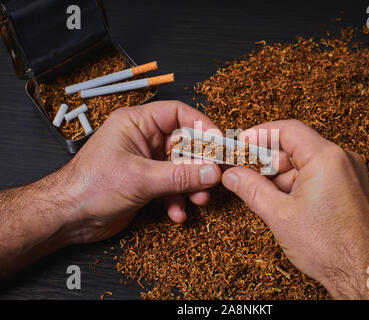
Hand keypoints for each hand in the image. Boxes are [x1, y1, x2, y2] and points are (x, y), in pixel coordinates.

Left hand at [56, 100, 221, 243]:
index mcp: (136, 123)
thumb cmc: (89, 187)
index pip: (178, 114)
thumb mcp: (141, 179)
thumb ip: (180, 176)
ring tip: (199, 199)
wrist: (69, 217)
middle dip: (199, 164)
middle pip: (183, 144)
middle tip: (214, 177)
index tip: (220, 143)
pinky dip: (176, 200)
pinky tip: (176, 212)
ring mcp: (145, 162)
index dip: (202, 126)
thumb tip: (212, 172)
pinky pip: (170, 186)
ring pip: (180, 168)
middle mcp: (142, 139)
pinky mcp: (145, 182)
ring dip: (191, 185)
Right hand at [221, 120, 368, 298]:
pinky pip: (319, 175)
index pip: (287, 130)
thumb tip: (232, 175)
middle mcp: (343, 160)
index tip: (241, 144)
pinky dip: (298, 185)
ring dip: (282, 176)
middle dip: (268, 161)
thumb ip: (251, 189)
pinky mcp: (352, 189)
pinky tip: (285, 204)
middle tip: (246, 175)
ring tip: (267, 198)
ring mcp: (350, 174)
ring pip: (306, 163)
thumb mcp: (279, 215)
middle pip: (296, 147)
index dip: (260, 134)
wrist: (364, 276)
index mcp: (327, 158)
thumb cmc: (330, 248)